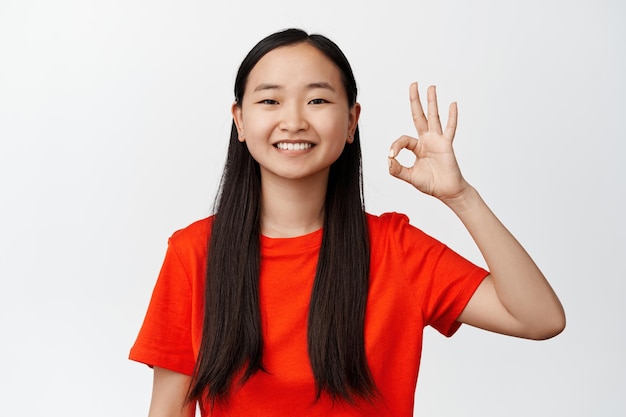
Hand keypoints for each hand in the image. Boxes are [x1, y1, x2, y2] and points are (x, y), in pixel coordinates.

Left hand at [388, 82, 469, 202]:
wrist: (447, 191)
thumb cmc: (431, 184)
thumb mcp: (410, 177)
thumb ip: (397, 169)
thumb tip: (388, 159)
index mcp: (417, 147)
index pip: (403, 139)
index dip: (395, 146)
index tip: (392, 156)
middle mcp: (427, 140)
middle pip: (419, 116)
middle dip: (415, 101)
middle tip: (413, 85)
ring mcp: (438, 140)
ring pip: (434, 117)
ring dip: (432, 102)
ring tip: (431, 87)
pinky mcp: (447, 145)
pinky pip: (450, 128)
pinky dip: (452, 117)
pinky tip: (452, 104)